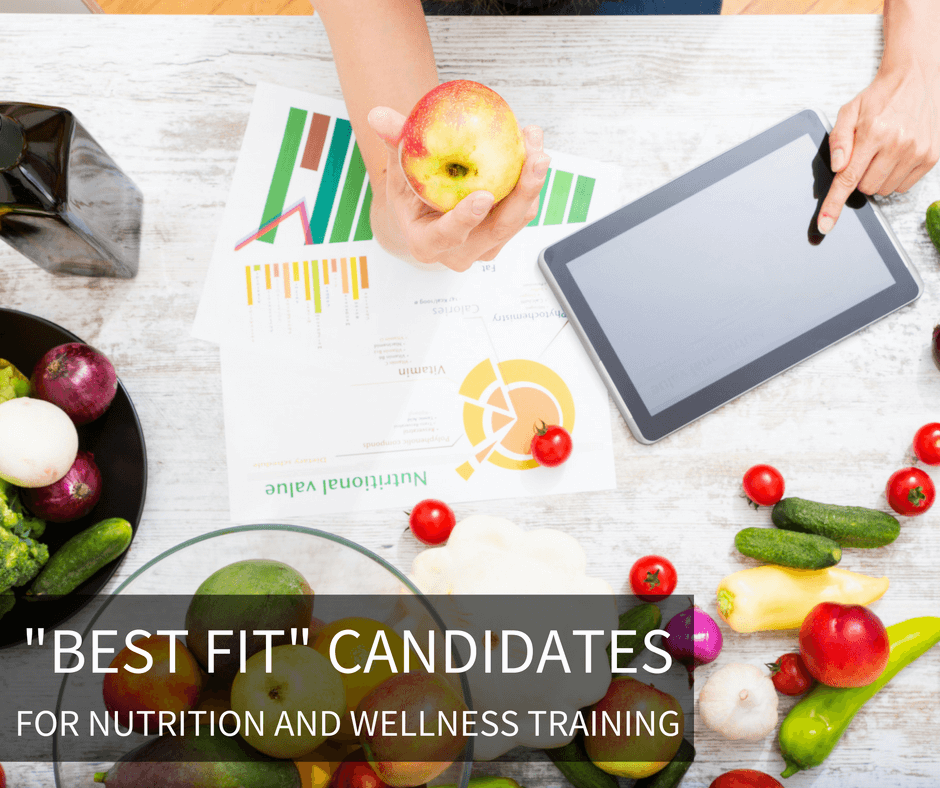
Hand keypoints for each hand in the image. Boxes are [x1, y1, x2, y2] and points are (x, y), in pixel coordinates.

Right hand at [367, 106, 548, 270]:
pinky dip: (530, 180)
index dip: (465, 219)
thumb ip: (394, 144)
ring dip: (532, 182)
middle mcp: (460, 252)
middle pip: (497, 230)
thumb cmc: (409, 196)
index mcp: (427, 243)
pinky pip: (523, 210)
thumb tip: (377, 115)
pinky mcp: (503, 236)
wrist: (424, 218)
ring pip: (517, 220)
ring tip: (534, 142)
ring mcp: (485, 247)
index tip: (483, 196)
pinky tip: (531, 147)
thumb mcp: (397, 171)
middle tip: (535, 158)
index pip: (447, 235)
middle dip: (522, 195)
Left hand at [819, 64, 939, 234]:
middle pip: (866, 188)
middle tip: (866, 155)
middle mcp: (898, 144)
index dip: (834, 205)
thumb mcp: (849, 112)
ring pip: (884, 190)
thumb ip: (838, 140)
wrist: (917, 78)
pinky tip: (897, 156)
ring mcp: (917, 152)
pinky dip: (895, 177)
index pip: (848, 178)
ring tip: (883, 152)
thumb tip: (837, 167)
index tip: (825, 225)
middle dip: (860, 177)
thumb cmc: (880, 97)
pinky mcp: (931, 157)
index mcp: (873, 133)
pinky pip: (903, 186)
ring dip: (878, 178)